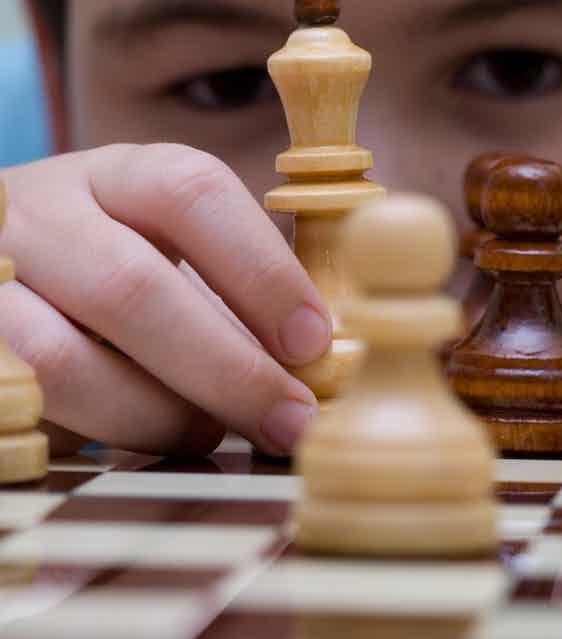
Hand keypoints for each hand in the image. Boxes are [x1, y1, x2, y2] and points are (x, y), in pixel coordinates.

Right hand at [0, 144, 330, 457]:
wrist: (0, 271)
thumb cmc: (109, 267)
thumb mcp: (163, 248)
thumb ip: (233, 294)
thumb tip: (316, 364)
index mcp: (115, 176)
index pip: (191, 191)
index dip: (262, 269)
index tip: (313, 341)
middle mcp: (38, 214)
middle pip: (131, 286)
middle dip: (227, 368)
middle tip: (290, 420)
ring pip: (63, 361)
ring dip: (160, 414)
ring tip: (209, 431)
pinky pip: (29, 404)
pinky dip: (101, 434)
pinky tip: (145, 437)